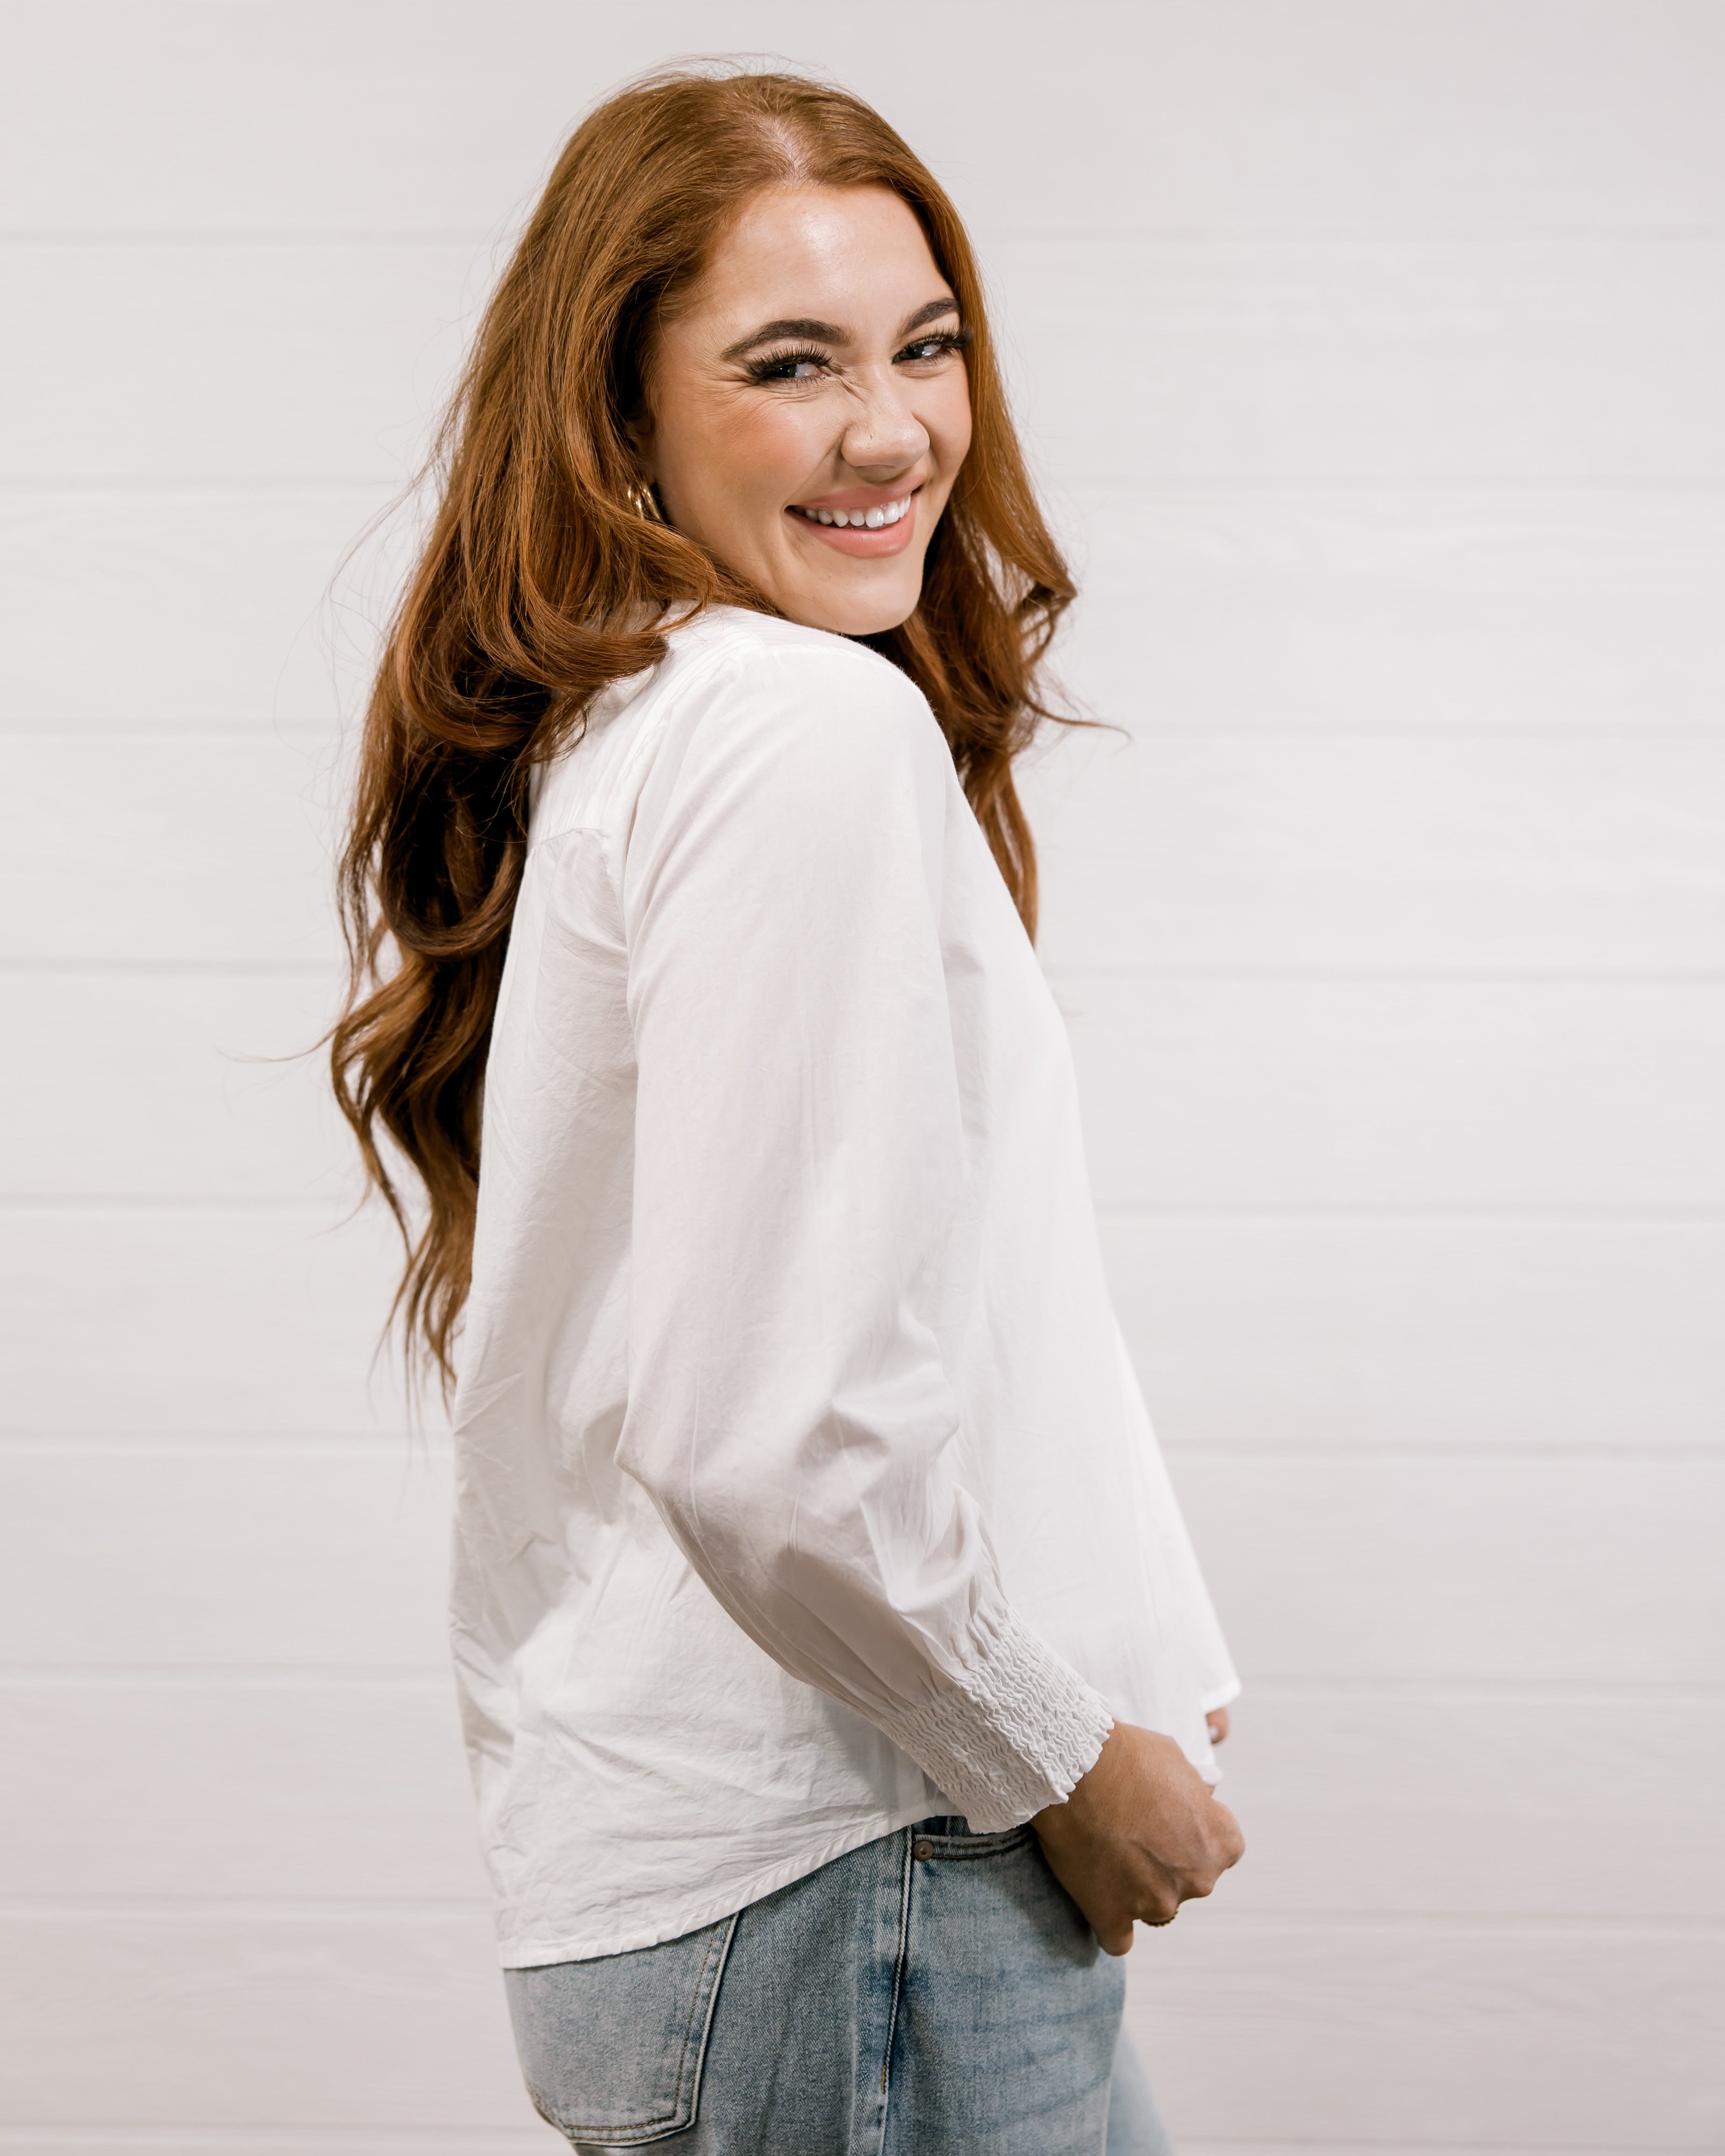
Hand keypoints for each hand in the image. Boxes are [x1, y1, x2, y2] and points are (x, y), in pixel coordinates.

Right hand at [1033, 1720, 1244, 1954]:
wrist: (1073, 1768)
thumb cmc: (1125, 1755)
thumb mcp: (1175, 1760)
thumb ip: (1194, 1789)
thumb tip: (1202, 1796)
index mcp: (1221, 1842)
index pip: (1222, 1847)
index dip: (1194, 1830)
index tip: (1169, 1817)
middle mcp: (1197, 1879)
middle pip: (1188, 1878)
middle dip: (1167, 1859)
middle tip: (1134, 1830)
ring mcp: (1156, 1903)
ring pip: (1154, 1904)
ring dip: (1137, 1885)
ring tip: (1107, 1850)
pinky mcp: (1112, 1916)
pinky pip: (1118, 1939)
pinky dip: (1110, 1922)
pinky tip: (1099, 1898)